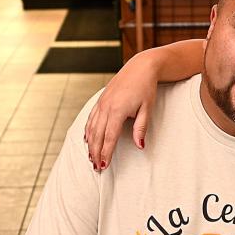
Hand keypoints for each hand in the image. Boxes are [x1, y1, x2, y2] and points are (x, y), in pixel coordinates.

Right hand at [83, 53, 158, 169]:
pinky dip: (88, 130)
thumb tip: (140, 146)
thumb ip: (141, 128)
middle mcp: (106, 107)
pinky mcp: (100, 100)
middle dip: (96, 152)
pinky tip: (87, 139)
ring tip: (91, 158)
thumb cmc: (146, 88)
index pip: (110, 137)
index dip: (106, 152)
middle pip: (97, 135)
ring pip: (92, 128)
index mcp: (117, 111)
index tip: (104, 165)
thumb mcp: (147, 109)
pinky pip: (91, 118)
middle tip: (96, 167)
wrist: (141, 67)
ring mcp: (101, 103)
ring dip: (90, 144)